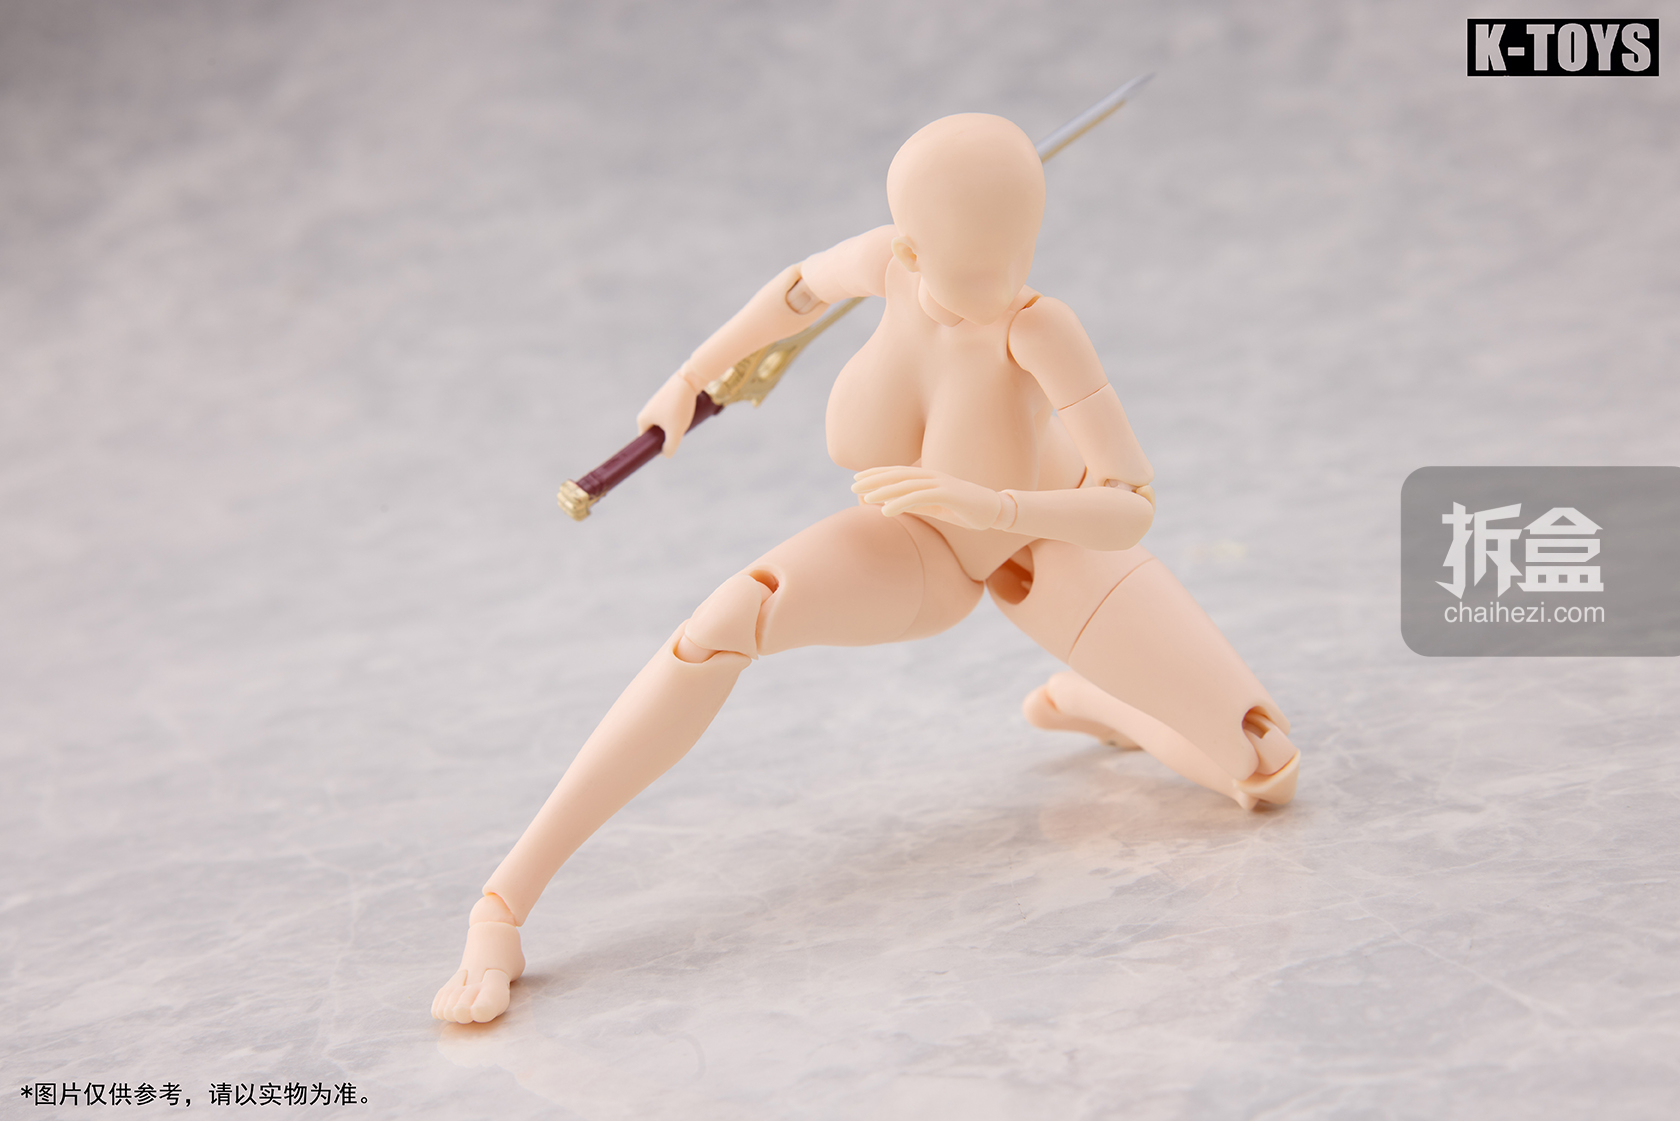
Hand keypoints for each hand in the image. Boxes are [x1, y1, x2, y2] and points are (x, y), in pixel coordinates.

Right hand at [635, 368, 700, 456]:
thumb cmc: (679, 406)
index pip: (647, 442)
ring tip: (684, 420)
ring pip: (666, 425)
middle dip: (669, 436)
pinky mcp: (665, 400)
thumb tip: (665, 454)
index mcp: (642, 420)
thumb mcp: (675, 431)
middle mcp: (646, 412)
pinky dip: (678, 418)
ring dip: (675, 427)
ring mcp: (655, 405)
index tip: (670, 447)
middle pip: (657, 434)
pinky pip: (670, 416)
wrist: (689, 380)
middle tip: (680, 430)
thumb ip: (669, 447)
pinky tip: (686, 414)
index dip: (657, 447)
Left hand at [852, 465, 1004, 529]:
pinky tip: (885, 511)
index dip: (876, 473)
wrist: (994, 512)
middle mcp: (932, 476)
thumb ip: (914, 505)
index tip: (857, 478)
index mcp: (929, 477)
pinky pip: (920, 498)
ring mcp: (941, 483)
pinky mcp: (948, 494)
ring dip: (883, 490)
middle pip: (897, 474)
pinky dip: (900, 502)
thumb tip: (890, 505)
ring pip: (906, 485)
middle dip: (874, 479)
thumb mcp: (934, 508)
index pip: (897, 472)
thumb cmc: (964, 509)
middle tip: (853, 484)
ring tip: (865, 497)